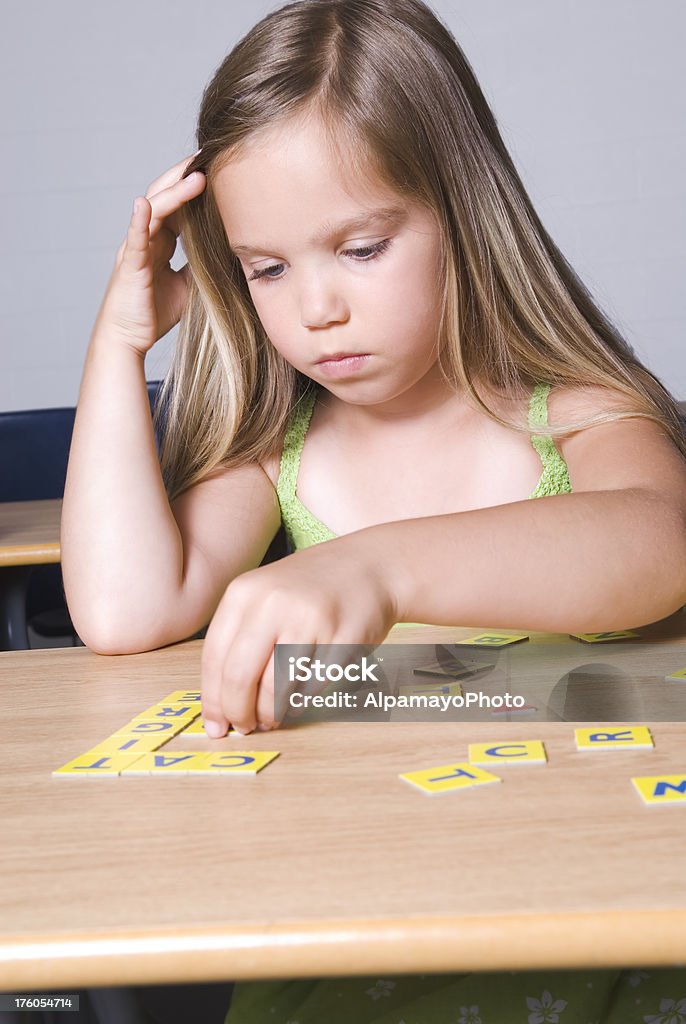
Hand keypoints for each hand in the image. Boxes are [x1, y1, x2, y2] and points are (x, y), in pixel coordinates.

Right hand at [94, 153, 205, 353]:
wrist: (127, 338)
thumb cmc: (153, 312)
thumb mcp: (189, 285)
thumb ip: (201, 265)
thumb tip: (229, 254)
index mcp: (160, 240)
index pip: (179, 204)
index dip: (195, 187)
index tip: (219, 168)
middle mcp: (146, 237)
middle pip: (166, 196)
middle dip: (186, 175)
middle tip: (210, 155)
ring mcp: (136, 248)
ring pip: (154, 210)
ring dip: (174, 191)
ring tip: (196, 175)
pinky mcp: (130, 265)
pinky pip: (134, 238)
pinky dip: (139, 220)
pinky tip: (145, 204)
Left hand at [200, 536, 398, 734]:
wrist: (368, 566)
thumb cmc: (308, 590)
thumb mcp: (264, 597)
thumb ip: (238, 641)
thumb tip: (220, 704)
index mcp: (245, 592)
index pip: (214, 658)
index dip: (213, 699)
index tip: (215, 725)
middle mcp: (273, 603)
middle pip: (240, 677)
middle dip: (239, 713)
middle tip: (244, 728)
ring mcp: (310, 620)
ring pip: (277, 689)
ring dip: (271, 713)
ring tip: (272, 716)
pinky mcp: (343, 639)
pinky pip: (312, 687)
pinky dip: (300, 702)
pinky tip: (297, 698)